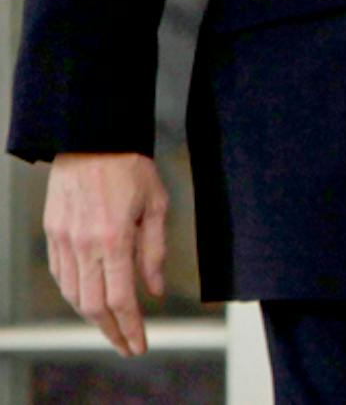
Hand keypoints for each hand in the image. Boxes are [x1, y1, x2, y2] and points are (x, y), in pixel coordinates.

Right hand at [44, 152, 168, 356]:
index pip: (120, 299)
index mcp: (114, 239)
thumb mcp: (157, 205)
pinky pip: (61, 275)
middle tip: (127, 345)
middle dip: (111, 331)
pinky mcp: (52, 233)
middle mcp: (84, 245)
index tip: (140, 345)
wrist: (92, 138)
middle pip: (93, 305)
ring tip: (112, 326)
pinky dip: (74, 294)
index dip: (130, 327)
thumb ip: (154, 250)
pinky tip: (89, 299)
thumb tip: (154, 290)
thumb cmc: (131, 167)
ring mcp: (63, 240)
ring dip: (92, 317)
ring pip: (73, 294)